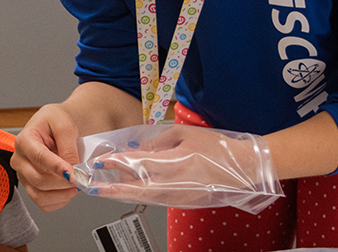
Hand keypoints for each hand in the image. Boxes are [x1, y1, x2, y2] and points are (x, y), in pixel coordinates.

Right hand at [11, 103, 80, 211]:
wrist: (57, 128)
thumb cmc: (57, 122)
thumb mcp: (65, 125)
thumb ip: (68, 148)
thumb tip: (72, 170)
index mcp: (24, 140)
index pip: (38, 157)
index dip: (55, 167)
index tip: (72, 173)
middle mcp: (19, 159)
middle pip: (38, 179)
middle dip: (62, 183)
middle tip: (81, 179)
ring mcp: (23, 174)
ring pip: (38, 195)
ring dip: (60, 195)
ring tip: (76, 186)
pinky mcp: (30, 186)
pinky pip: (42, 202)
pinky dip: (57, 201)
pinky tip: (67, 192)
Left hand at [78, 124, 281, 213]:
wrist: (243, 167)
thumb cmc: (217, 147)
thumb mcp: (185, 134)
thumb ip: (158, 142)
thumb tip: (137, 150)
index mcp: (176, 163)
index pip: (139, 164)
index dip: (118, 163)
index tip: (101, 162)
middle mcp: (176, 183)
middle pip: (137, 189)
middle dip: (113, 188)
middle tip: (94, 187)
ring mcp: (180, 195)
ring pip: (145, 197)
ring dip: (125, 192)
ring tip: (106, 187)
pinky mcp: (184, 201)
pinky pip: (157, 199)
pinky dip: (141, 194)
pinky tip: (131, 187)